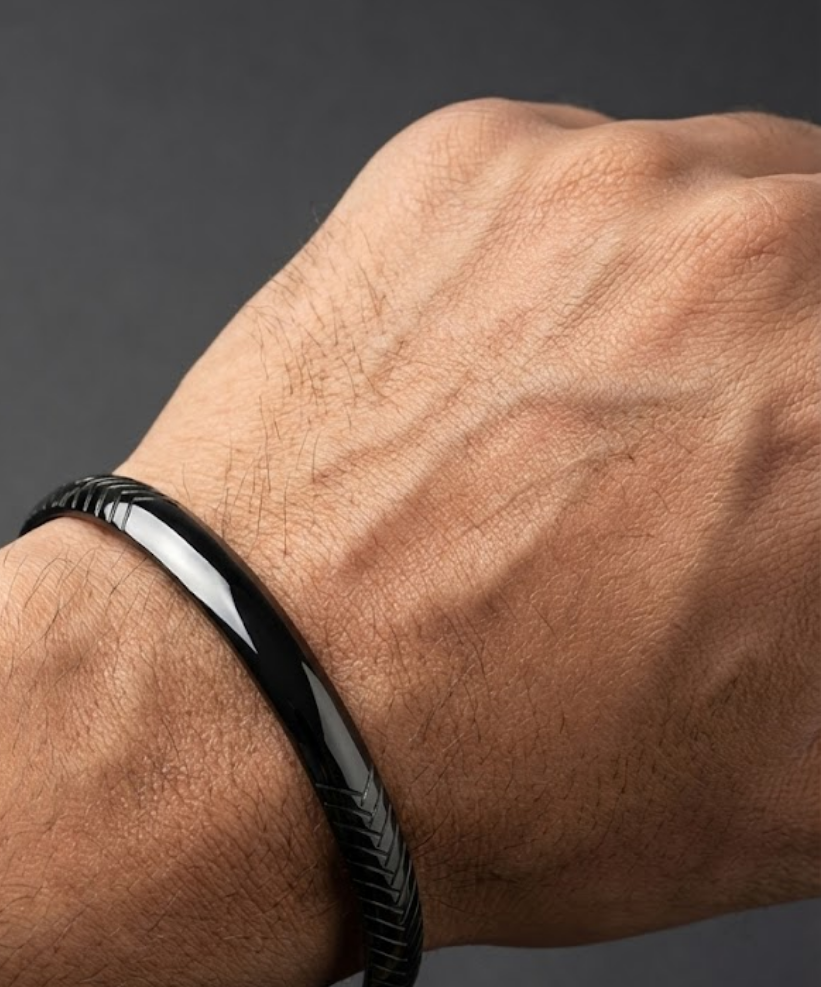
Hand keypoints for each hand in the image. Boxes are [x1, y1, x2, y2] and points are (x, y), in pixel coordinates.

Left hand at [120, 99, 820, 949]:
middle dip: (797, 368)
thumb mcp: (793, 788)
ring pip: (726, 205)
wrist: (253, 718)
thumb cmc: (489, 776)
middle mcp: (759, 262)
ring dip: (697, 307)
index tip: (792, 487)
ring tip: (591, 446)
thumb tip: (817, 589)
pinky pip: (581, 185)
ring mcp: (607, 191)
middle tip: (715, 472)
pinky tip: (500, 395)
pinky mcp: (471, 167)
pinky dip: (565, 275)